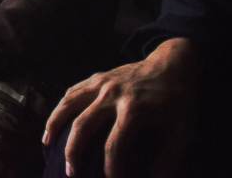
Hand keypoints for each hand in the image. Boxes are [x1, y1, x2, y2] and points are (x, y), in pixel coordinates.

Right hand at [43, 37, 199, 177]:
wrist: (173, 63)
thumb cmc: (179, 100)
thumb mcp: (185, 130)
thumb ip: (170, 158)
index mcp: (135, 110)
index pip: (114, 146)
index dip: (111, 169)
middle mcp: (113, 95)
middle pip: (83, 125)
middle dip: (73, 152)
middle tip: (70, 173)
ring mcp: (102, 83)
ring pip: (69, 104)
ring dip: (54, 126)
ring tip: (46, 145)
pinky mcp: (97, 77)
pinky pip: (72, 91)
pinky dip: (59, 107)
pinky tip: (54, 122)